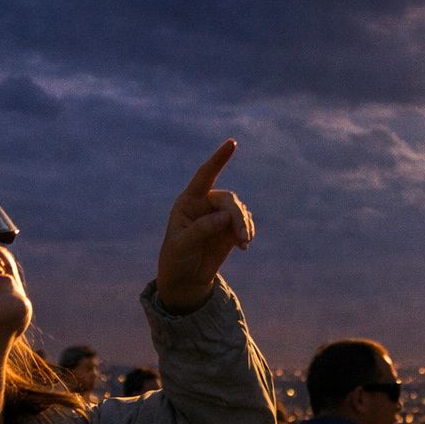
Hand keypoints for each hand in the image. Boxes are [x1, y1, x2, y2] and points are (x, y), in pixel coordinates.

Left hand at [156, 139, 254, 313]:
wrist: (185, 279)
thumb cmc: (177, 259)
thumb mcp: (183, 245)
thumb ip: (202, 229)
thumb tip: (224, 217)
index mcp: (188, 202)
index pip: (204, 175)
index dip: (218, 159)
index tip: (232, 143)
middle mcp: (204, 204)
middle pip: (228, 200)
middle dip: (237, 216)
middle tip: (242, 237)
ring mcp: (218, 216)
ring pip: (239, 211)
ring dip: (244, 225)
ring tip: (244, 243)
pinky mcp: (230, 229)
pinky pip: (245, 223)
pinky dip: (248, 231)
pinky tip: (244, 245)